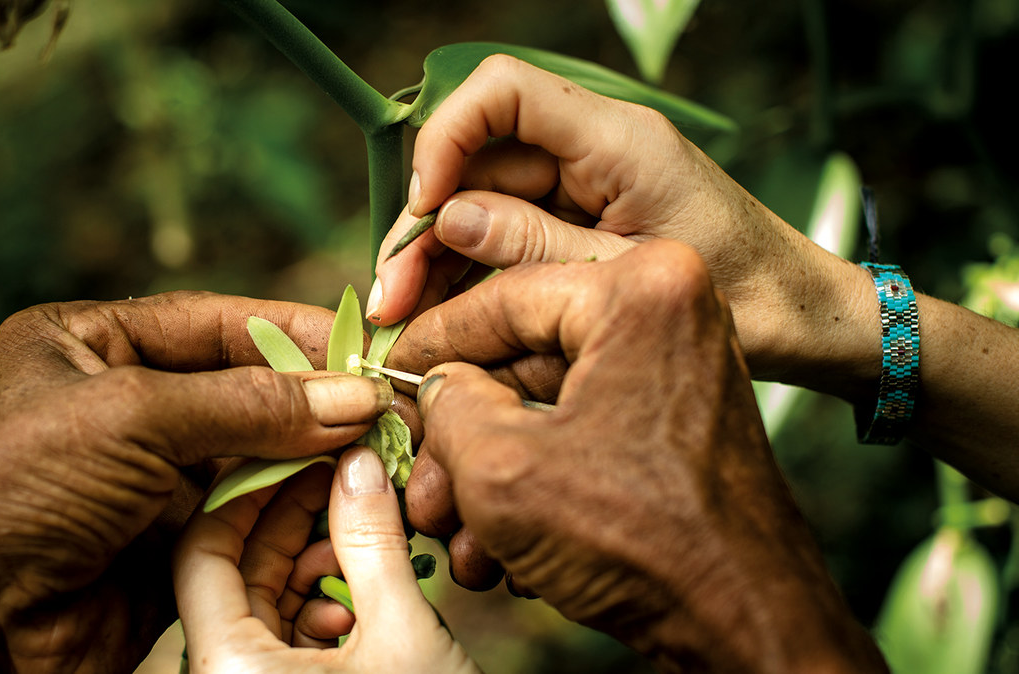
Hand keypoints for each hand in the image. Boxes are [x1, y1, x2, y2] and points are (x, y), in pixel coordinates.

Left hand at [0, 292, 395, 673]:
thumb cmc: (22, 492)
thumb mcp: (136, 418)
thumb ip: (250, 405)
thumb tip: (351, 397)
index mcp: (85, 344)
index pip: (209, 323)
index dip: (286, 329)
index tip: (358, 342)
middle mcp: (119, 401)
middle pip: (238, 385)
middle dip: (307, 395)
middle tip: (379, 399)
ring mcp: (147, 472)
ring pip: (250, 449)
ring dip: (308, 450)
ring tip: (373, 443)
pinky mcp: (171, 534)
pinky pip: (246, 508)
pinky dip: (291, 503)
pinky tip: (337, 491)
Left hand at [173, 446, 478, 672]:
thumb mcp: (397, 635)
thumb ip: (372, 538)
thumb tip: (361, 455)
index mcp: (221, 666)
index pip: (210, 539)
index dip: (259, 477)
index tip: (308, 432)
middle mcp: (220, 673)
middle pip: (240, 562)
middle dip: (296, 508)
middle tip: (347, 459)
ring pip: (266, 596)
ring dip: (316, 553)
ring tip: (365, 520)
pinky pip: (284, 632)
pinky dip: (323, 601)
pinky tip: (361, 595)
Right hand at [370, 54, 878, 399]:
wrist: (806, 323)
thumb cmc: (747, 299)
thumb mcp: (624, 279)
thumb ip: (531, 246)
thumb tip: (445, 220)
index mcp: (617, 141)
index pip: (503, 93)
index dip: (446, 141)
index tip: (425, 211)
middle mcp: (595, 150)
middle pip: (479, 158)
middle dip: (426, 225)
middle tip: (391, 298)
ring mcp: (588, 184)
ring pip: (484, 200)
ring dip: (439, 255)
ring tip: (405, 319)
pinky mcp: (584, 219)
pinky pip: (511, 231)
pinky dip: (474, 269)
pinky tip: (441, 313)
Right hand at [399, 242, 886, 672]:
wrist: (746, 622)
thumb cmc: (644, 542)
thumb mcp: (501, 468)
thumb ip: (449, 406)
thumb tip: (437, 389)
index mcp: (640, 289)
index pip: (504, 297)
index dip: (430, 343)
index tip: (387, 373)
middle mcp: (670, 308)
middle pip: (525, 355)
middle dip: (461, 436)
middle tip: (418, 480)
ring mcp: (680, 365)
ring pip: (548, 402)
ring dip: (491, 471)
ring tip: (457, 535)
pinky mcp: (679, 419)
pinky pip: (585, 428)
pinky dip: (538, 479)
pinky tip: (500, 544)